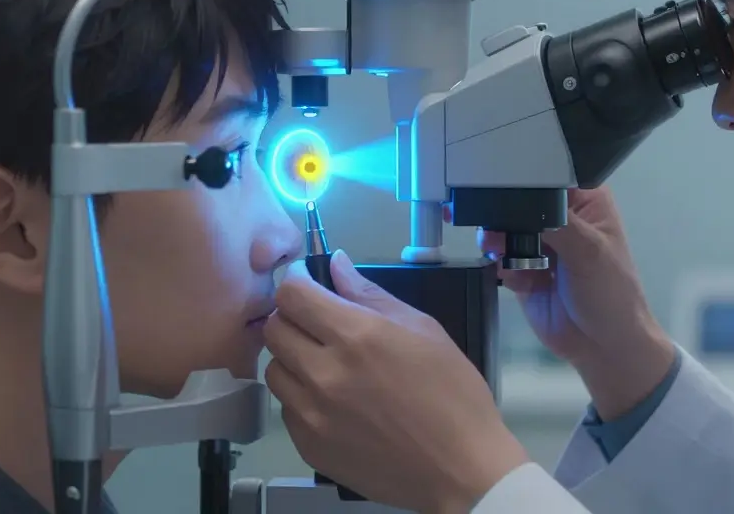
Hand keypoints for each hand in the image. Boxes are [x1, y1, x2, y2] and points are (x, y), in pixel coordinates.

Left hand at [263, 250, 530, 513]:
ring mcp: (311, 414)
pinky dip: (301, 397)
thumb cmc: (452, 394)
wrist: (459, 469)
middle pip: (274, 328)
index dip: (297, 281)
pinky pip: (286, 408)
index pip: (292, 294)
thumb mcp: (423, 330)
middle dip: (292, 316)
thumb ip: (371, 295)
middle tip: (319, 323)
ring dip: (292, 358)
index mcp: (355, 336)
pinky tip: (333, 401)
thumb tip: (337, 265)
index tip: (309, 283)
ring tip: (325, 364)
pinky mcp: (308, 446)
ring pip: (274, 369)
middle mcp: (323, 372)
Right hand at [472, 187, 674, 418]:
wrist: (604, 347)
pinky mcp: (522, 270)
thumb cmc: (611, 293)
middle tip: (489, 220)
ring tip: (495, 250)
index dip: (525, 173)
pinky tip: (510, 276)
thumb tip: (517, 200)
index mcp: (585, 201)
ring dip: (496, 239)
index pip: (550, 173)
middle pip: (520, 200)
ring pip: (504, 228)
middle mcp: (560, 216)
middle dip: (502, 210)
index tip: (497, 174)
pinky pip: (500, 258)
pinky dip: (500, 265)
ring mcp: (540, 244)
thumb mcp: (589, 251)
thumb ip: (554, 222)